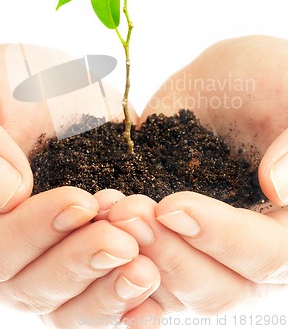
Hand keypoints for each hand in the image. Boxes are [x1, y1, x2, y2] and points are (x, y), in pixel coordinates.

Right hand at [0, 45, 159, 327]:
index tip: (81, 203)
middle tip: (124, 241)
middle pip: (32, 287)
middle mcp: (4, 254)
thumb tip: (2, 191)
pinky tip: (156, 299)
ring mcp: (47, 259)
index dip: (33, 233)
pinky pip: (100, 299)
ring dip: (109, 293)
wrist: (48, 86)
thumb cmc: (4, 85)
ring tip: (148, 270)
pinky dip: (128, 306)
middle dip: (81, 265)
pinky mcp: (87, 257)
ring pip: (68, 306)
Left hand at [107, 36, 287, 314]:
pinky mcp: (168, 233)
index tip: (174, 205)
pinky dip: (117, 259)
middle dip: (169, 253)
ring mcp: (205, 243)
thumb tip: (279, 191)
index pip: (268, 256)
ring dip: (137, 257)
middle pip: (218, 287)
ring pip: (176, 285)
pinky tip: (95, 229)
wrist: (222, 77)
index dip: (222, 238)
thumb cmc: (268, 78)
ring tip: (108, 211)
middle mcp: (250, 246)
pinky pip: (145, 268)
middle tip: (128, 212)